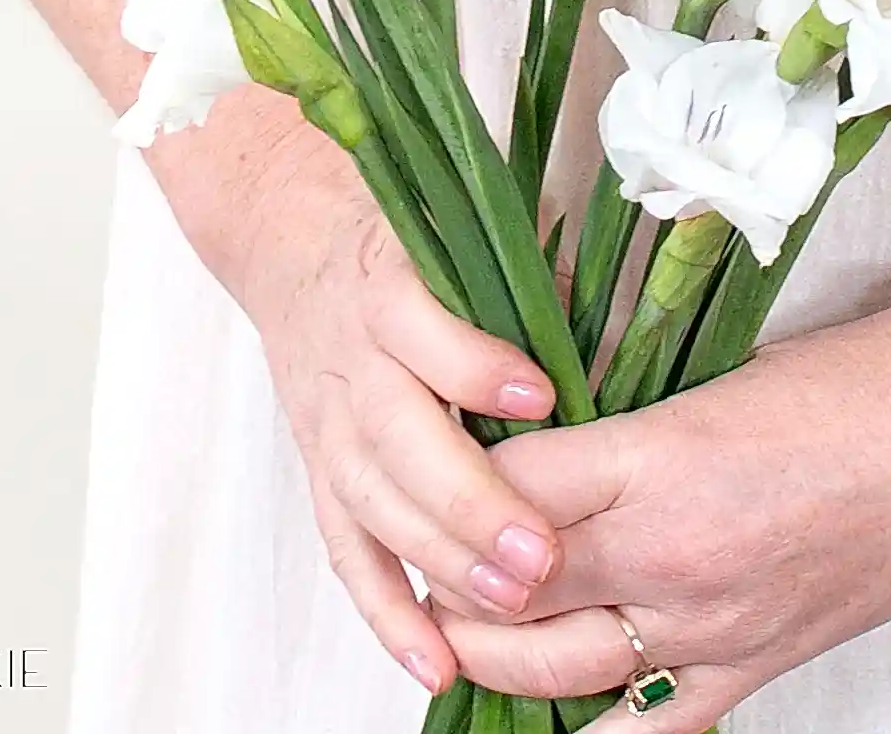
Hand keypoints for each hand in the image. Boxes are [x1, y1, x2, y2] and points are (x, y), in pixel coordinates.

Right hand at [169, 115, 567, 695]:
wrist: (293, 240)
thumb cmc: (400, 240)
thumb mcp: (454, 228)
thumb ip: (523, 276)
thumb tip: (597, 326)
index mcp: (389, 291)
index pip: (426, 332)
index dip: (477, 367)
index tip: (541, 396)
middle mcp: (354, 362)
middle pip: (401, 439)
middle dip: (470, 502)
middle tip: (541, 553)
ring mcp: (331, 425)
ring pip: (375, 505)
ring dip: (441, 562)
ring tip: (511, 606)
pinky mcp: (321, 473)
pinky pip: (347, 552)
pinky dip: (386, 614)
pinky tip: (434, 662)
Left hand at [435, 300, 890, 730]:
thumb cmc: (865, 376)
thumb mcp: (725, 373)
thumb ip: (633, 419)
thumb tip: (559, 436)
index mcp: (659, 459)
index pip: (506, 483)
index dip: (455, 470)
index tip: (432, 451)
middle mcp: (672, 557)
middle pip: (510, 586)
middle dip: (450, 570)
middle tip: (416, 541)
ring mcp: (714, 628)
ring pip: (555, 670)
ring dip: (489, 652)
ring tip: (452, 622)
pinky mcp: (759, 666)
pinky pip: (648, 725)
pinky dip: (587, 723)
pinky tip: (547, 707)